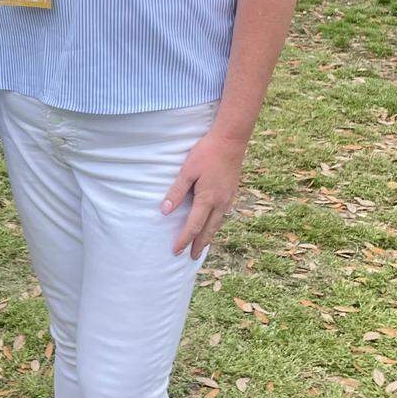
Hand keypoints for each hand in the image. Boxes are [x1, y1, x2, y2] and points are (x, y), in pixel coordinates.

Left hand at [161, 129, 246, 259]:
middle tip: (191, 257)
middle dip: (199, 245)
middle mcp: (220, 203)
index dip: (184, 240)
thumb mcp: (187, 171)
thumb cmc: (206, 153)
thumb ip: (176, 192)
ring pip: (217, 224)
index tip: (175, 251)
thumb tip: (165, 211)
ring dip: (209, 236)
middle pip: (208, 230)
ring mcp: (228, 198)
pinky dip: (215, 224)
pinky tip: (212, 224)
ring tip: (201, 245)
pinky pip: (223, 215)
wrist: (231, 140)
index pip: (193, 226)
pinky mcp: (232, 192)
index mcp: (207, 199)